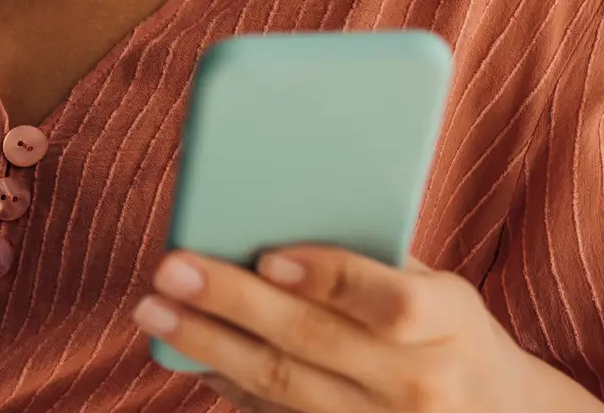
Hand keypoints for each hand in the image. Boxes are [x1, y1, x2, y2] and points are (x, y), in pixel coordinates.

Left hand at [130, 246, 603, 411]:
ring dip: (208, 345)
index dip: (329, 279)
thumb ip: (368, 258)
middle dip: (231, 303)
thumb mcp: (437, 287)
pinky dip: (228, 386)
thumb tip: (265, 216)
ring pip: (282, 388)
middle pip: (312, 343)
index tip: (269, 258)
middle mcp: (420, 385)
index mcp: (449, 325)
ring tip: (154, 311)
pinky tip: (189, 355)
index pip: (391, 304)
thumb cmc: (448, 330)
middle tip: (169, 270)